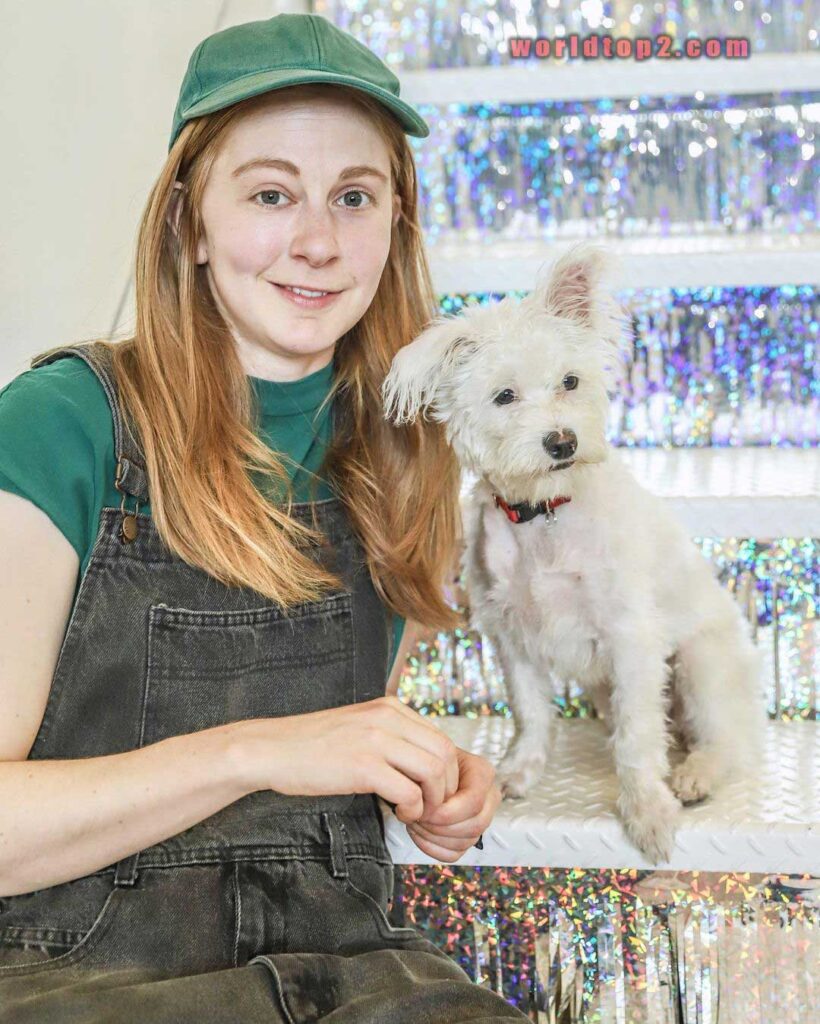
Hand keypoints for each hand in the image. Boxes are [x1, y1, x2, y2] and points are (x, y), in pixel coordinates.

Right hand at [231, 696, 459, 822]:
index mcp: (390, 707)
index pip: (442, 738)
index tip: (433, 793)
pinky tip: (398, 813)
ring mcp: (376, 740)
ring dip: (433, 801)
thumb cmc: (313, 746)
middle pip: (446, 754)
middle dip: (446, 789)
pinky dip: (412, 810)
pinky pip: (410, 792)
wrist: (272, 749)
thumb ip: (392, 736)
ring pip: (434, 773)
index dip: (446, 773)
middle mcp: (388, 717)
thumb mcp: (361, 728)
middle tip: (429, 808)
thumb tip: (424, 764)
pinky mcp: (363, 766)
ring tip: (414, 812)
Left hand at [405, 748, 499, 862]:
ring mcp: (482, 818)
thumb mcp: (429, 756)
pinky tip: (419, 832)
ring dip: (434, 837)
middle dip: (440, 827)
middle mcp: (489, 796)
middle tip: (417, 817)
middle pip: (475, 826)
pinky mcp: (469, 836)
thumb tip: (422, 802)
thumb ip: (431, 774)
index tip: (423, 810)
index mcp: (482, 772)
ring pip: (466, 842)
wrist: (425, 767)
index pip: (474, 802)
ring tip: (415, 821)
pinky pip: (455, 854)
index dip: (446, 812)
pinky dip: (432, 848)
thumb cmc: (427, 760)